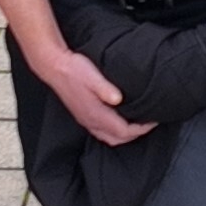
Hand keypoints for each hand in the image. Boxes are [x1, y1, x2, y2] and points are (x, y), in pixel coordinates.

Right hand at [33, 39, 149, 144]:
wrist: (53, 66)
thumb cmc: (74, 69)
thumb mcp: (92, 75)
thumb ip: (105, 88)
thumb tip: (119, 99)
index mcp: (96, 113)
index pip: (123, 131)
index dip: (141, 129)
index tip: (153, 120)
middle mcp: (90, 120)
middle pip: (117, 139)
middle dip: (135, 134)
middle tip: (148, 123)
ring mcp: (85, 119)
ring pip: (108, 137)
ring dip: (124, 134)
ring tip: (137, 123)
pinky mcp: (82, 114)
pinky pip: (101, 131)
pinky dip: (114, 130)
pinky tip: (118, 119)